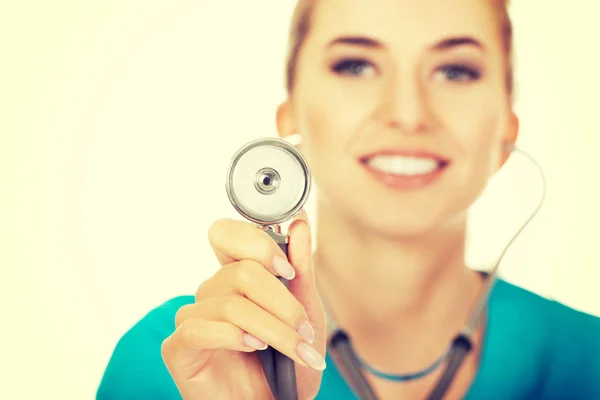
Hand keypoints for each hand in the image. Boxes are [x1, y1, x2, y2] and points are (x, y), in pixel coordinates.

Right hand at [161, 211, 326, 399]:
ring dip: (273, 329)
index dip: (257, 243)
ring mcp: (192, 319)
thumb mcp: (305, 314)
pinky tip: (255, 349)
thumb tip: (300, 222)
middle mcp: (211, 293)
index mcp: (235, 277)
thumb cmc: (287, 364)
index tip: (288, 270)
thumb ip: (300, 269)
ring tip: (295, 350)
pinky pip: (200, 329)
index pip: (226, 233)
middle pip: (240, 272)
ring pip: (231, 304)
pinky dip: (235, 337)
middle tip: (303, 327)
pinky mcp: (178, 348)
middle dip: (281, 302)